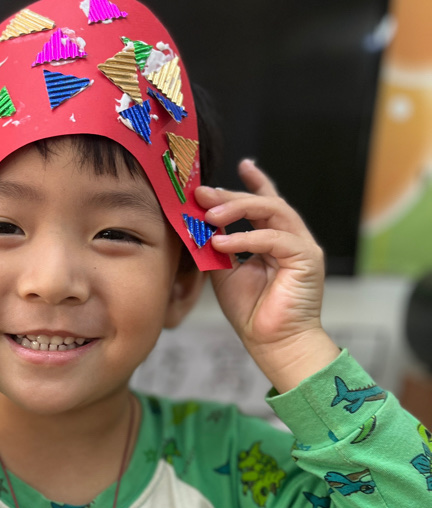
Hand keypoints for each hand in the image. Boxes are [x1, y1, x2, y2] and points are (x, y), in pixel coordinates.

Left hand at [196, 160, 339, 391]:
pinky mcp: (307, 258)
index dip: (255, 182)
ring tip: (210, 216)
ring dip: (238, 209)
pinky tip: (222, 244)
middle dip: (230, 196)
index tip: (239, 163)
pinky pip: (275, 238)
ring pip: (273, 211)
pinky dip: (246, 239)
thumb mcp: (225, 271)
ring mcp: (302, 246)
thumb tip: (200, 221)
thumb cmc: (251, 312)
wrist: (272, 344)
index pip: (266, 202)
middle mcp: (291, 238)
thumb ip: (218, 245)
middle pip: (264, 202)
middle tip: (201, 194)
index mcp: (274, 240)